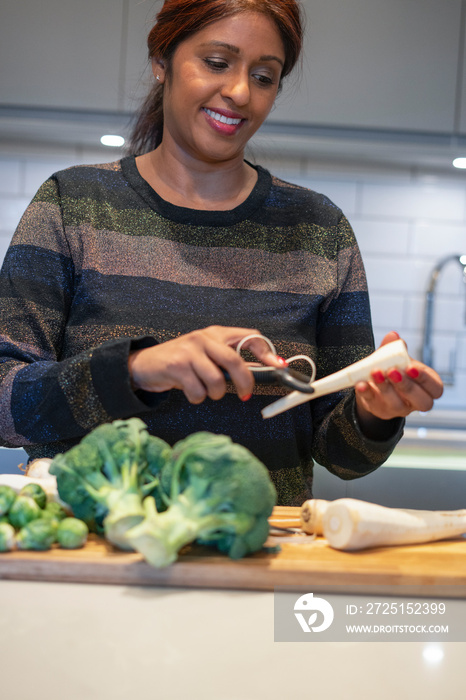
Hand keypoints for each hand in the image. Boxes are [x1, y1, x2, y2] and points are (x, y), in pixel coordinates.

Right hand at [128, 325, 282, 403]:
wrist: (145, 364)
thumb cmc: (182, 362)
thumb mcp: (207, 355)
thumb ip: (229, 361)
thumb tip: (262, 371)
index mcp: (216, 333)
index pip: (248, 336)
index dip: (266, 352)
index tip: (278, 366)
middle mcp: (204, 338)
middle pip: (235, 361)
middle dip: (244, 382)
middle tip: (245, 394)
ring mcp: (189, 350)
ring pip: (216, 381)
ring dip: (215, 394)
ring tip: (206, 391)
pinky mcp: (176, 365)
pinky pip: (198, 391)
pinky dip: (198, 398)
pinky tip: (190, 391)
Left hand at [354, 331, 443, 426]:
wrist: (374, 383)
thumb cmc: (392, 368)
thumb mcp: (395, 358)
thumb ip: (395, 348)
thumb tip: (393, 336)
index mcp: (427, 387)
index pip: (436, 389)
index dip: (425, 380)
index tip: (411, 367)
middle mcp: (415, 401)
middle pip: (421, 402)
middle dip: (406, 386)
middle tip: (392, 371)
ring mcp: (398, 409)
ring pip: (396, 404)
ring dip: (385, 387)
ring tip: (375, 372)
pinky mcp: (379, 410)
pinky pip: (373, 403)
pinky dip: (366, 392)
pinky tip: (361, 383)